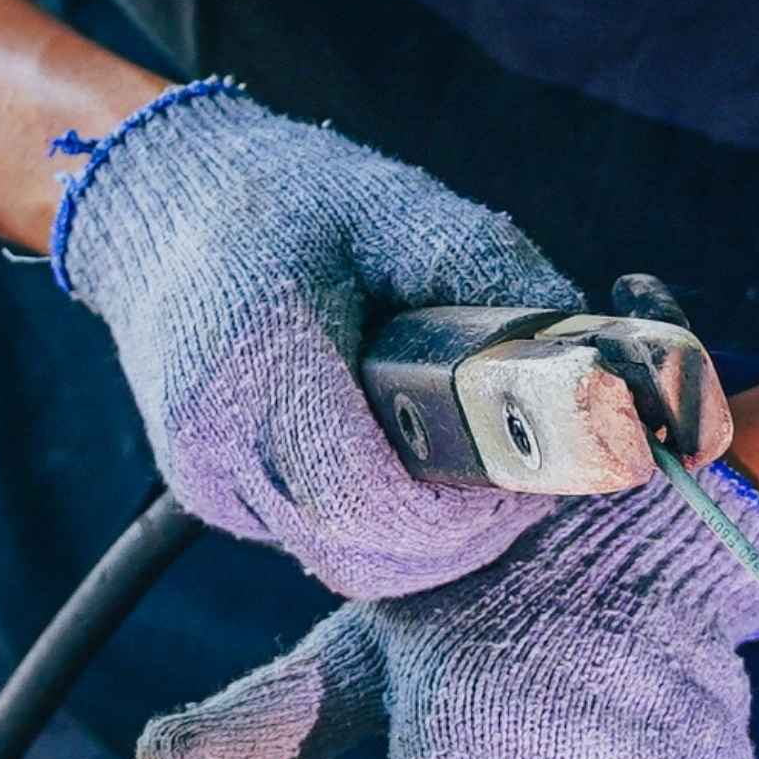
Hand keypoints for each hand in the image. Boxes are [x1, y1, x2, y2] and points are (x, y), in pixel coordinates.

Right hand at [51, 79, 577, 600]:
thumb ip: (497, 282)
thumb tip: (595, 355)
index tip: (538, 463)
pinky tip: (417, 453)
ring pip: (353, 563)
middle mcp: (217, 446)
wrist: (162, 198)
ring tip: (479, 456)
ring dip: (432, 532)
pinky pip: (326, 542)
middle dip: (467, 527)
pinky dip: (388, 520)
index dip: (475, 504)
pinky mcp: (218, 498)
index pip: (379, 504)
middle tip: (528, 467)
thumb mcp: (403, 208)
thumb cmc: (287, 196)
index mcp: (256, 365)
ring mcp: (211, 483)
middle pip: (373, 554)